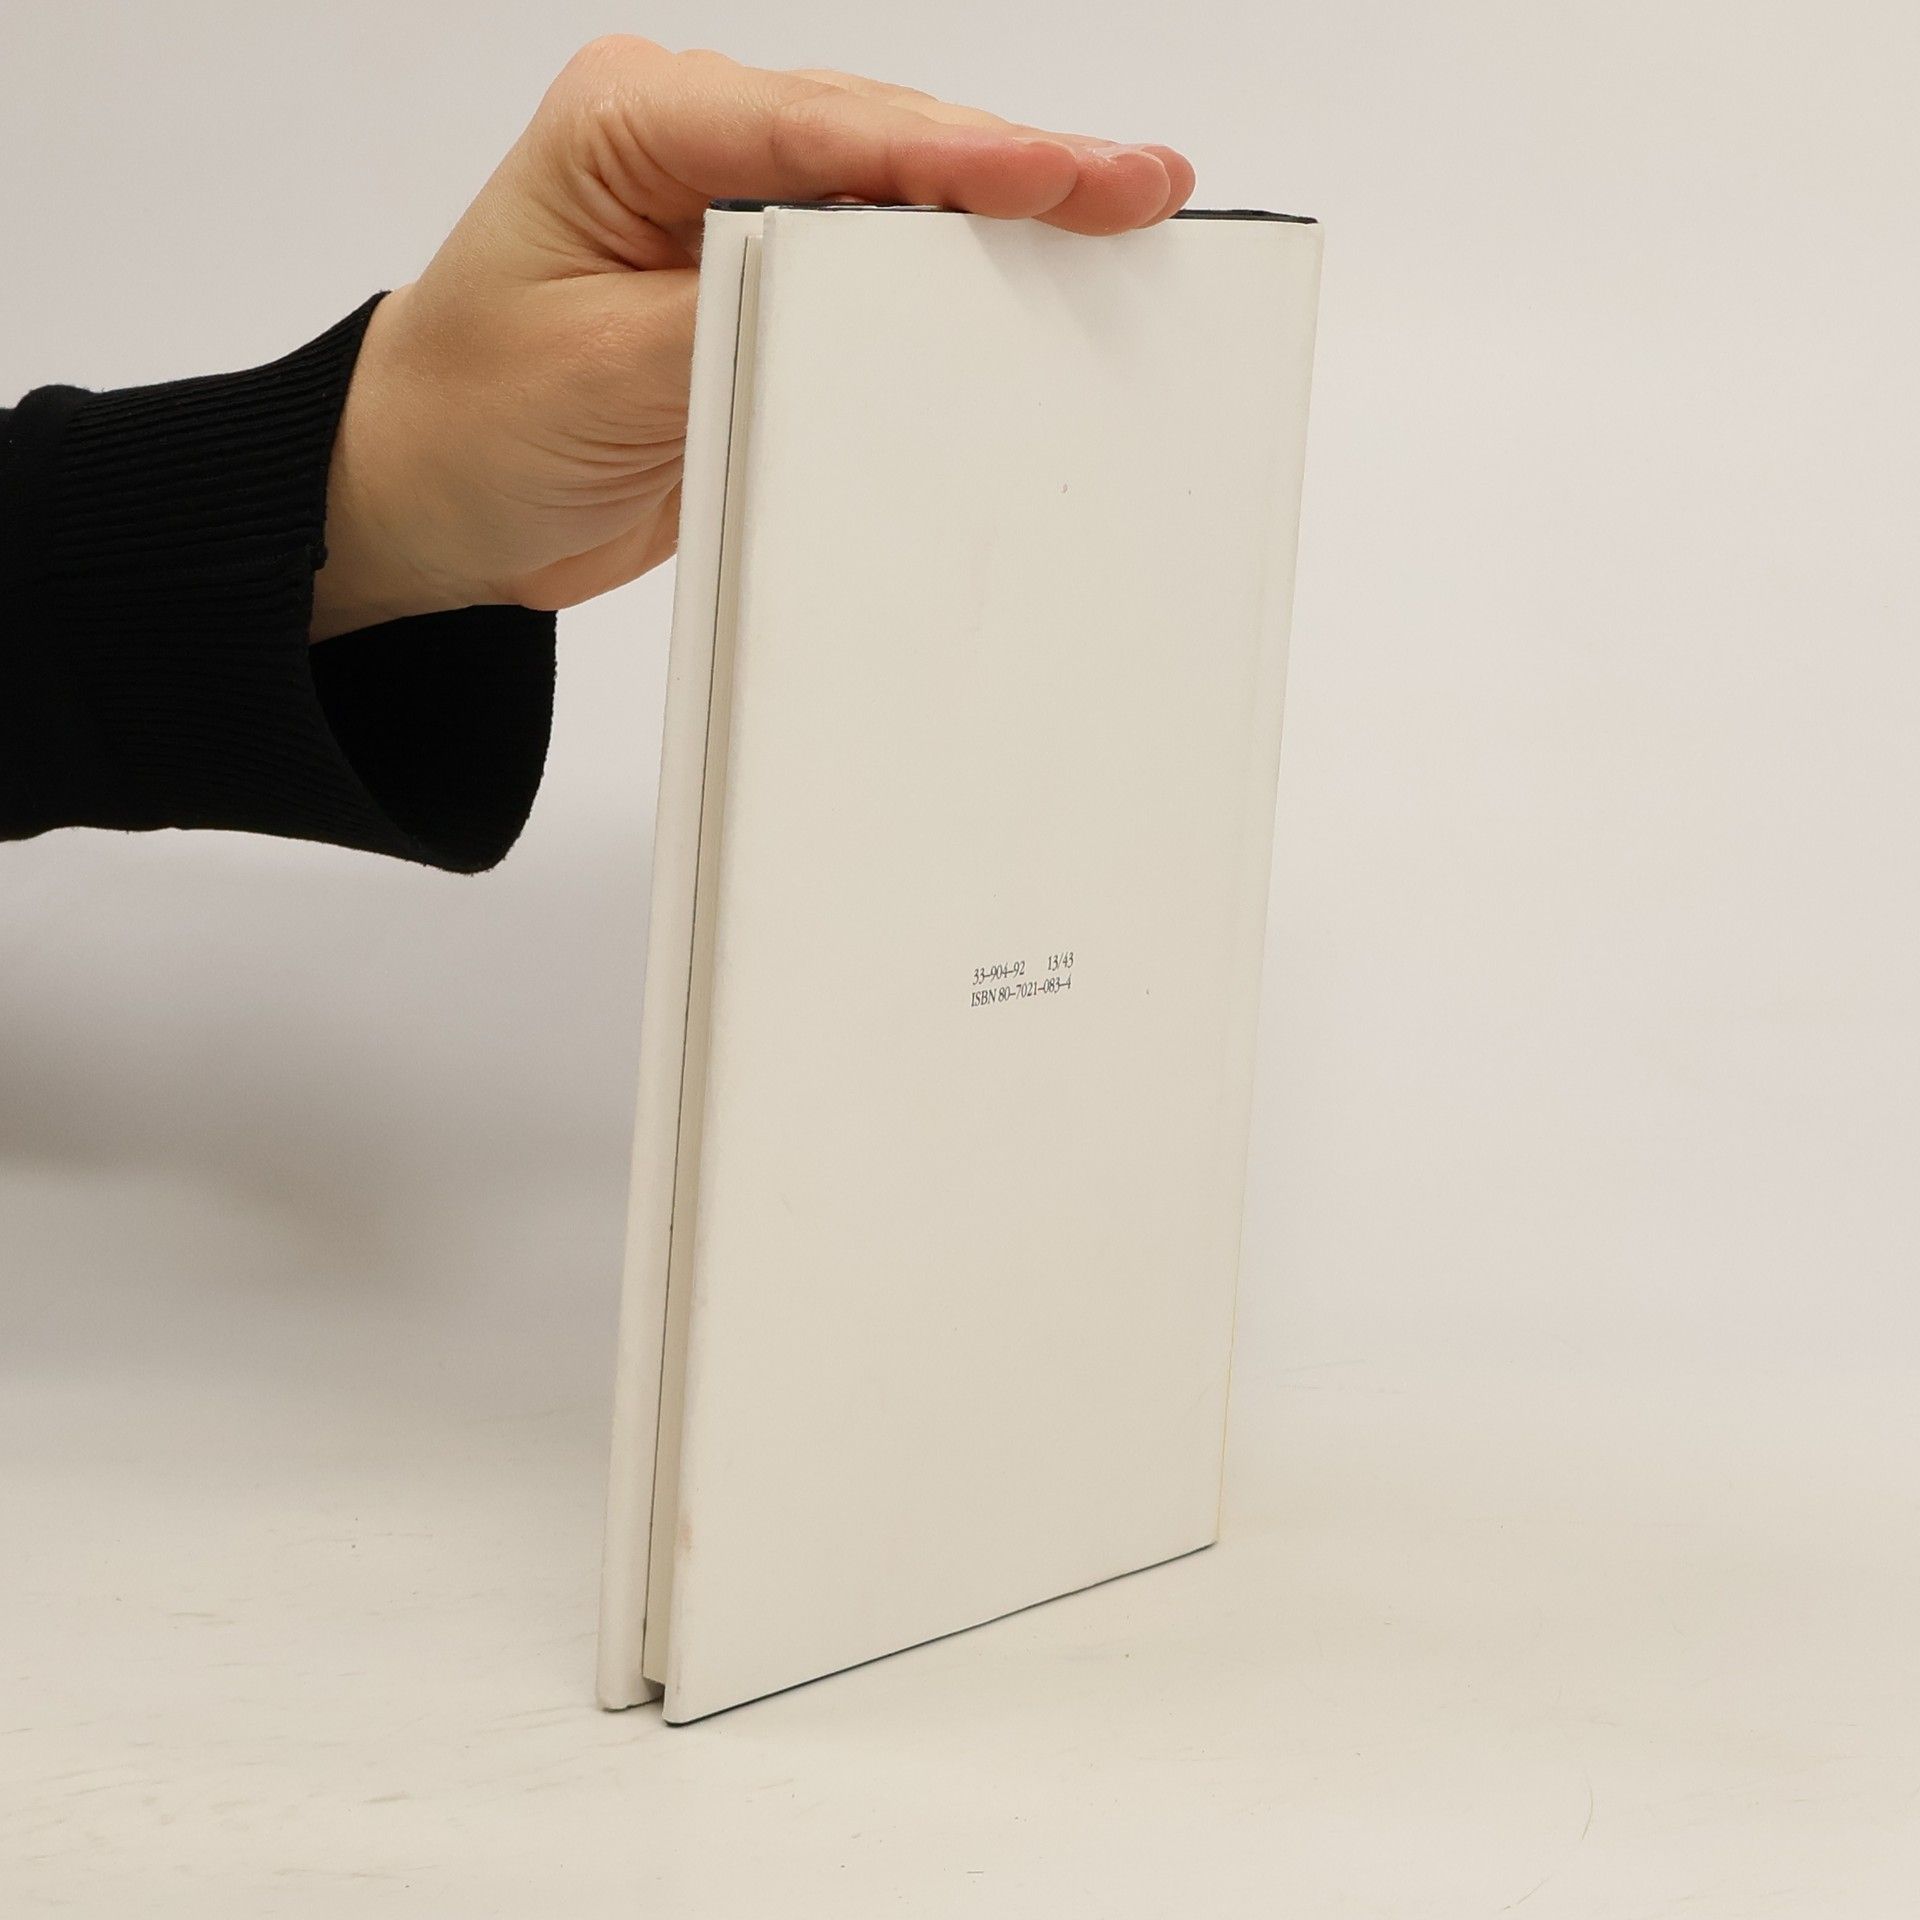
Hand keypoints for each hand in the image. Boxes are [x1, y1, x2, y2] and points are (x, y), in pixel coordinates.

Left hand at [310, 38, 1193, 640]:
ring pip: (900, 202)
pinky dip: (962, 291)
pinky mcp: (768, 294)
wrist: (436, 502)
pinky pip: (882, 284)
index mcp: (634, 123)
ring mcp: (739, 216)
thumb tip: (876, 295)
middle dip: (1018, 170)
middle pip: (886, 145)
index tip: (1064, 176)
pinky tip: (1041, 292)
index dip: (954, 152)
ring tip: (1130, 222)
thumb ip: (737, 317)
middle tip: (1145, 187)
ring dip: (1009, 223)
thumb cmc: (476, 424)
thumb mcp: (599, 375)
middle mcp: (696, 147)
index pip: (819, 126)